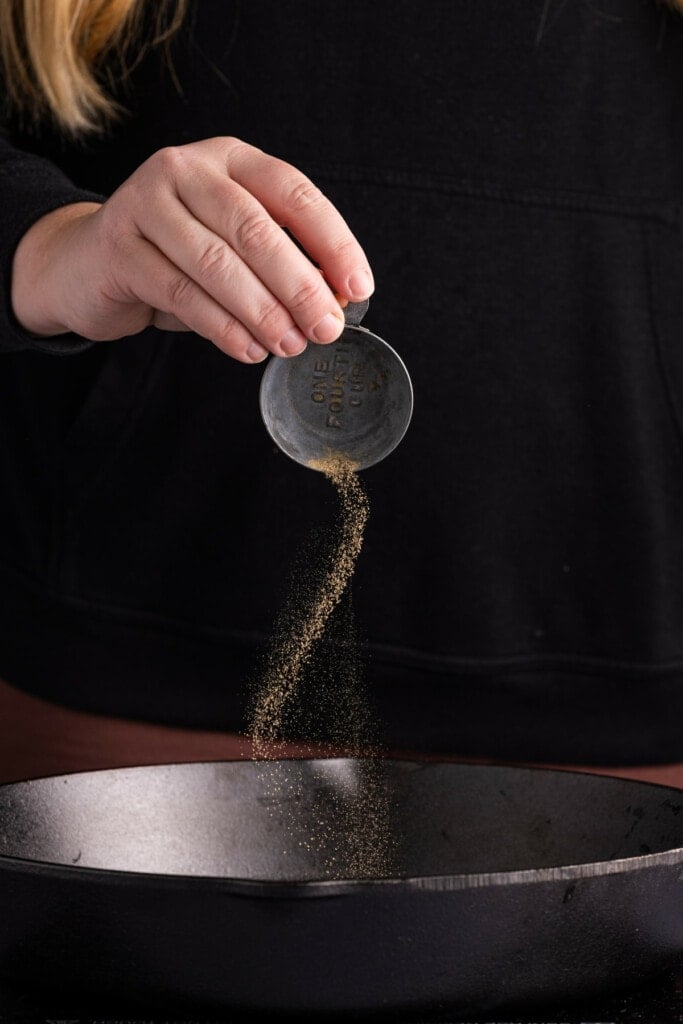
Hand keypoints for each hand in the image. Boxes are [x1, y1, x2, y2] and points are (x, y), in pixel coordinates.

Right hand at [11, 137, 373, 362]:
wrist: (88, 264)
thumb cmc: (176, 257)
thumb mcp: (233, 251)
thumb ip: (280, 266)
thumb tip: (334, 302)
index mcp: (231, 160)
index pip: (294, 192)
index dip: (333, 242)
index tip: (357, 288)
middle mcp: (187, 169)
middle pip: (256, 228)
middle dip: (300, 285)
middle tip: (326, 329)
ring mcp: (146, 202)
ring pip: (217, 262)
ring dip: (262, 312)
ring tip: (290, 345)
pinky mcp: (119, 246)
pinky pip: (181, 292)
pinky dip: (221, 327)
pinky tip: (248, 349)